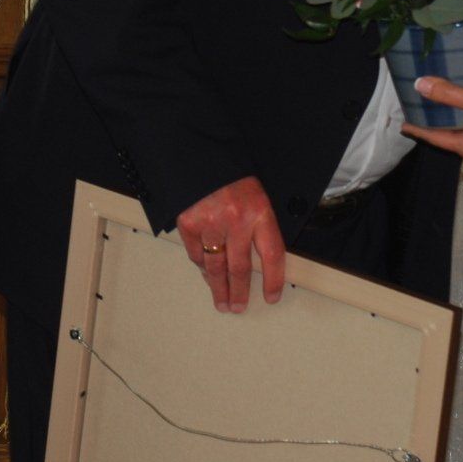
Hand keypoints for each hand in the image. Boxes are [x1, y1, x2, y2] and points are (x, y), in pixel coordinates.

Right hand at [176, 176, 284, 313]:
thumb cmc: (233, 178)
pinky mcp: (188, 223)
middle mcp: (236, 220)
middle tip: (238, 307)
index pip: (272, 255)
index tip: (271, 297)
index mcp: (260, 211)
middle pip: (240, 268)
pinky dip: (202, 266)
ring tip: (222, 302)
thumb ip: (259, 227)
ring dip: (218, 288)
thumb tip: (259, 262)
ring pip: (215, 267)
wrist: (201, 153)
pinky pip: (197, 254)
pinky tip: (207, 275)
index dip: (273, 280)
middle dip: (239, 292)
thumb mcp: (256, 197)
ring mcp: (210, 223)